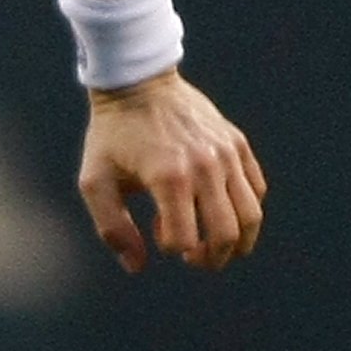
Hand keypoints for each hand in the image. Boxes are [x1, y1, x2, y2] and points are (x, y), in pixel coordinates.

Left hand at [79, 71, 265, 273]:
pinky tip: (219, 208)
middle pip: (227, 234)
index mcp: (169, 177)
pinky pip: (256, 189)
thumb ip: (111, 229)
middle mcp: (205, 166)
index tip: (154, 231)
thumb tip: (137, 267)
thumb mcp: (95, 181)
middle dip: (211, 258)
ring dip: (236, 241)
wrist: (137, 83)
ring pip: (251, 215)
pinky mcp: (237, 144)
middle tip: (192, 257)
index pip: (185, 240)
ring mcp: (226, 154)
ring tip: (214, 242)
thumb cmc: (112, 135)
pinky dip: (244, 210)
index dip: (170, 247)